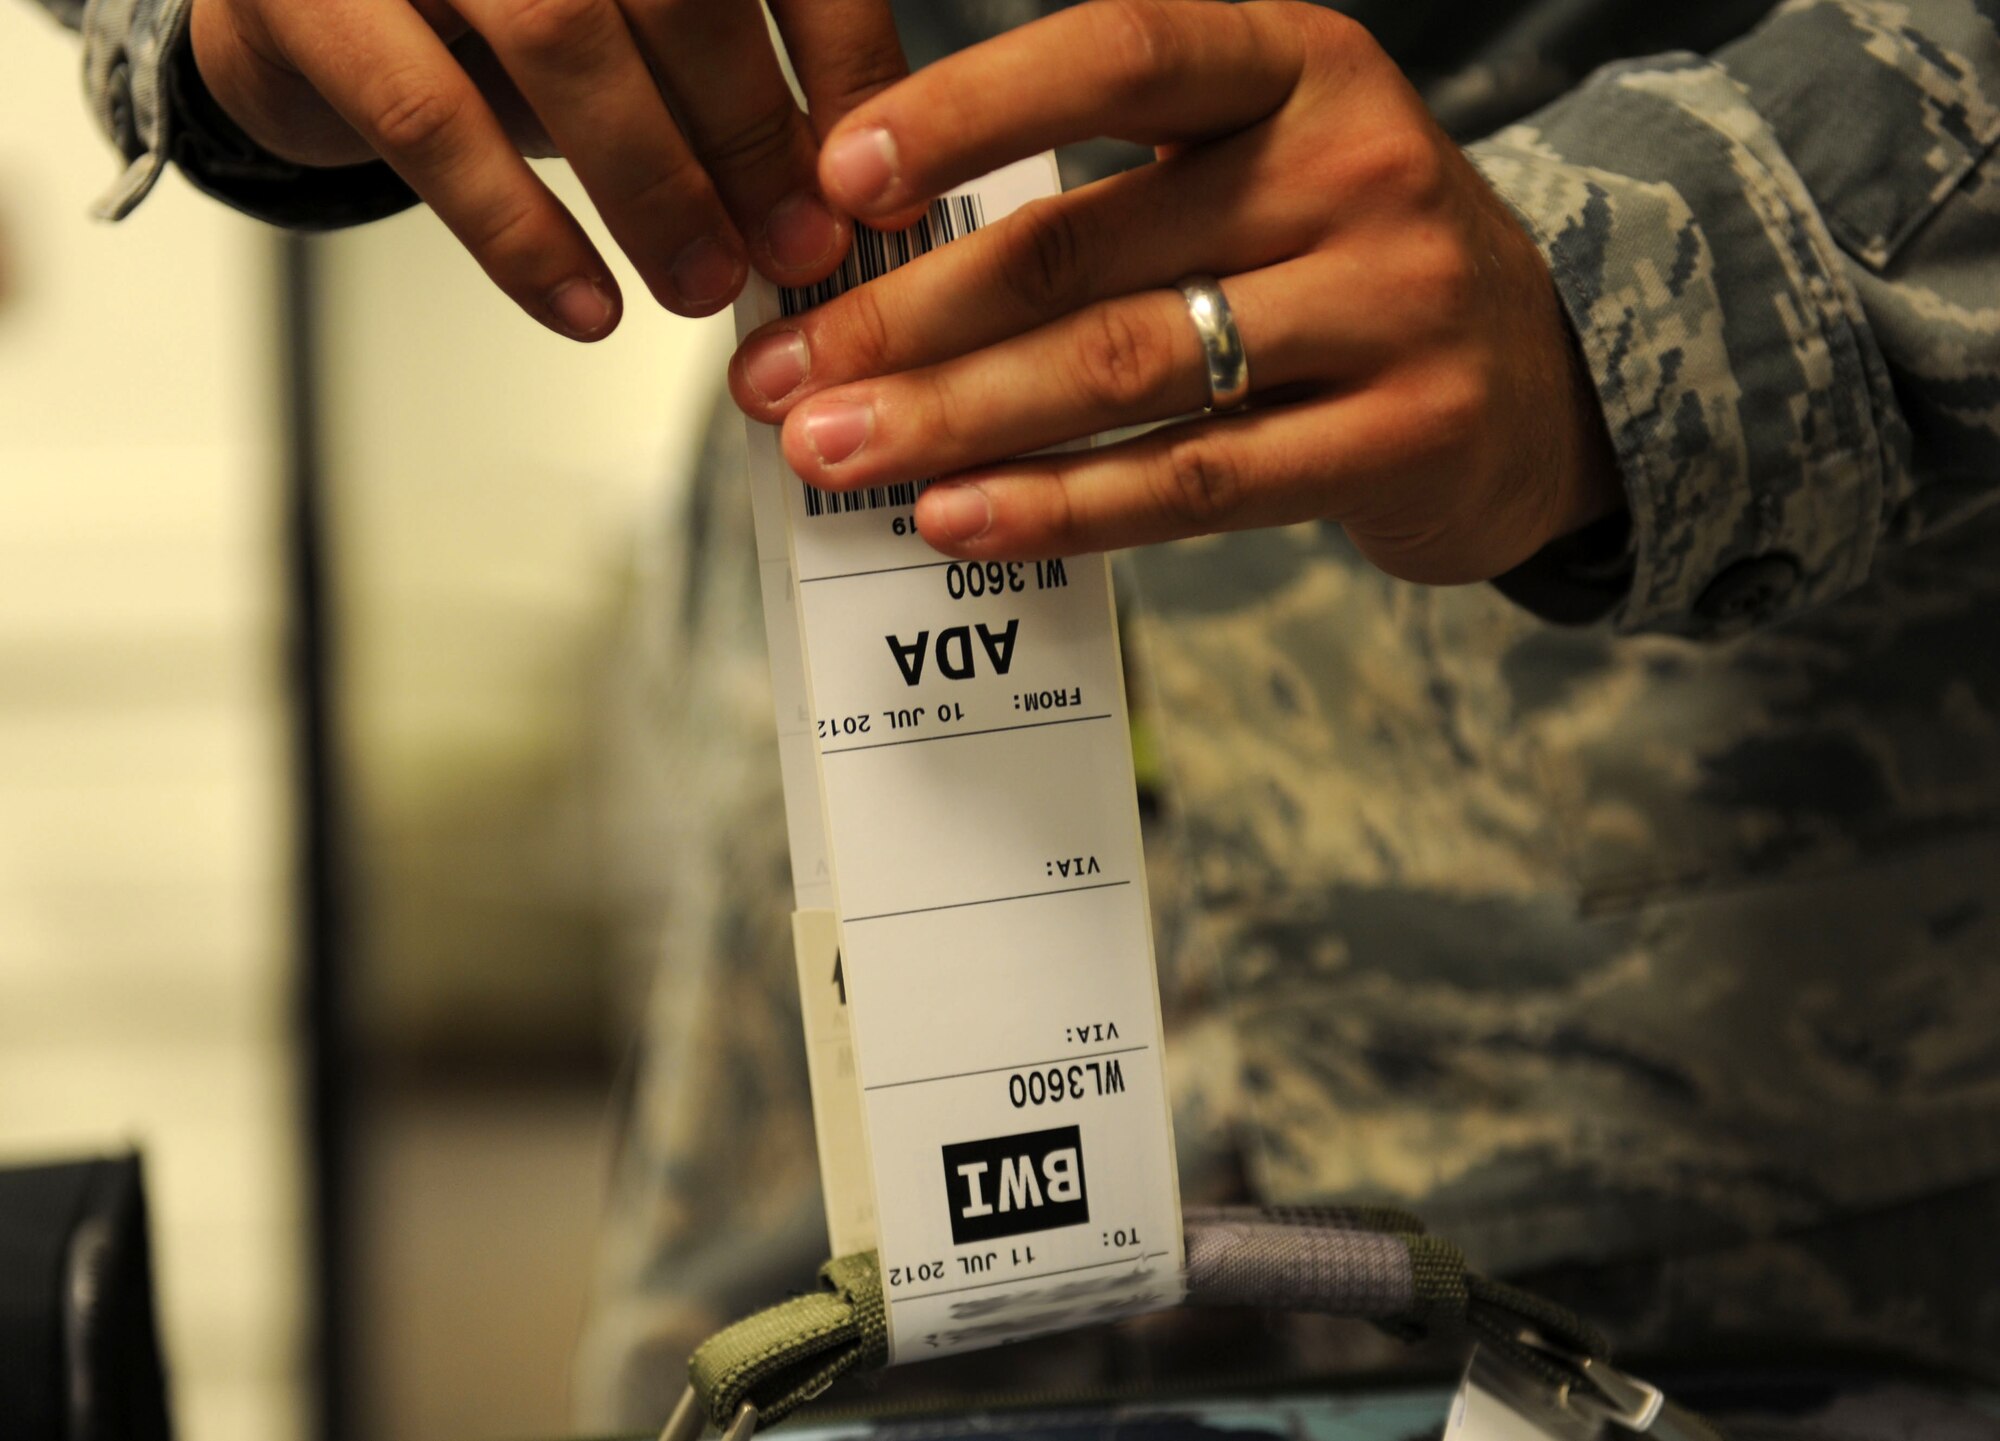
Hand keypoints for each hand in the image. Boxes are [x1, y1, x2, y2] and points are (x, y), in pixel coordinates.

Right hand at [190, 0, 908, 336]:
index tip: (875, 175)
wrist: (291, 5)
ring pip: (561, 36)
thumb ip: (727, 69)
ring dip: (651, 184)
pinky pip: (436, 121)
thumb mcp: (626, 25)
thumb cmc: (488, 14)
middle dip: (749, 129)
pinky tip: (585, 306)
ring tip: (700, 285)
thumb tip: (850, 183)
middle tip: (795, 246)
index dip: (840, 56)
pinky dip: (523, 233)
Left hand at [727, 0, 1620, 582]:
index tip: (836, 181)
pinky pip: (1196, 482)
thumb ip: (1104, 196)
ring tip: (833, 454)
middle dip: (907, 318)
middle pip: (1087, 244)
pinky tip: (959, 518)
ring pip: (1128, 369)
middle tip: (779, 375)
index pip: (1118, 54)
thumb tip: (874, 276)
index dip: (967, 110)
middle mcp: (1353, 166)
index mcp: (1298, 65)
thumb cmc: (1342, 263)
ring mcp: (1392, 305)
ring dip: (956, 420)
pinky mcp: (1402, 436)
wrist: (1546, 375)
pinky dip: (1063, 504)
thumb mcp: (1254, 173)